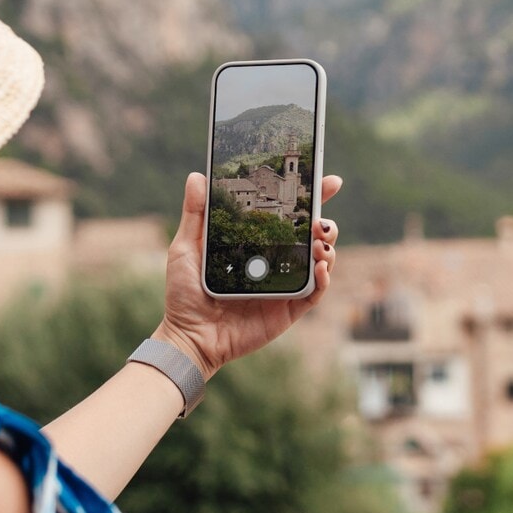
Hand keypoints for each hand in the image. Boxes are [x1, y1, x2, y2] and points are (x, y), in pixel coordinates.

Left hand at [151, 172, 341, 376]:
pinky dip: (324, 279)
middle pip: (312, 236)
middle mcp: (274, 262)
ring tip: (320, 241)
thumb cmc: (184, 294)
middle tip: (321, 219)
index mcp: (256, 244)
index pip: (288, 216)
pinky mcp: (289, 309)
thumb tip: (197, 176)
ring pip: (321, 261)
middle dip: (326, 223)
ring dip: (328, 247)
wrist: (189, 336)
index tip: (328, 181)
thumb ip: (195, 214)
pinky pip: (315, 292)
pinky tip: (320, 267)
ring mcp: (284, 285)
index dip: (311, 198)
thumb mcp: (186, 248)